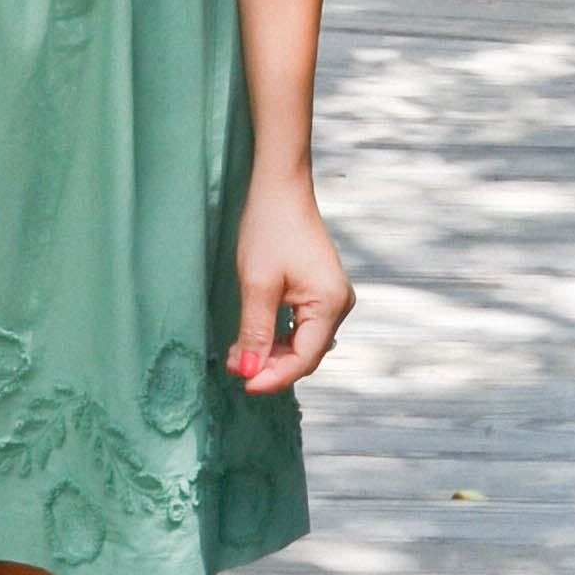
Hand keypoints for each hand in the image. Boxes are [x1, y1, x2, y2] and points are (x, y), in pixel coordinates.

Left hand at [227, 170, 352, 395]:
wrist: (280, 190)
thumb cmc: (269, 230)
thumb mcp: (257, 284)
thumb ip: (255, 332)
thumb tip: (250, 372)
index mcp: (331, 304)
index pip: (304, 359)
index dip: (274, 377)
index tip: (243, 385)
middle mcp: (340, 304)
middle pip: (306, 354)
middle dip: (270, 366)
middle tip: (234, 367)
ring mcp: (332, 298)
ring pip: (302, 342)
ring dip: (271, 353)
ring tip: (238, 353)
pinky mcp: (321, 292)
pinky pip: (302, 326)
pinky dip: (278, 336)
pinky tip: (254, 338)